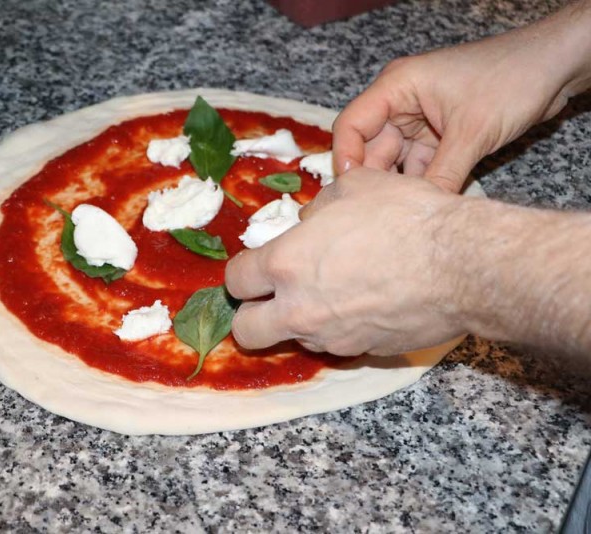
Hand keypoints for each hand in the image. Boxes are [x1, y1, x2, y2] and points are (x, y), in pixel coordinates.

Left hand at [225, 168, 466, 355]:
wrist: (462, 264)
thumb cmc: (406, 217)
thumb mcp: (353, 187)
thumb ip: (318, 209)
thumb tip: (309, 223)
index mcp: (286, 264)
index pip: (236, 281)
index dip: (242, 273)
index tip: (254, 268)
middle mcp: (300, 309)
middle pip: (247, 332)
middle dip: (251, 316)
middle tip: (270, 299)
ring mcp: (333, 336)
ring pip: (295, 339)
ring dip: (301, 321)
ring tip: (334, 292)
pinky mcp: (365, 352)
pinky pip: (338, 343)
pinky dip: (341, 327)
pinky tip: (368, 302)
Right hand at [332, 2, 590, 191]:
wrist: (556, 67)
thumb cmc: (513, 78)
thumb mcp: (472, 133)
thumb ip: (440, 176)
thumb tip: (415, 216)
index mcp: (397, 86)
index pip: (352, 125)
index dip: (345, 160)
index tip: (351, 194)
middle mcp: (401, 103)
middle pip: (371, 149)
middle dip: (374, 181)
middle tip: (377, 216)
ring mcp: (419, 121)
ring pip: (395, 162)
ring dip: (399, 187)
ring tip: (398, 217)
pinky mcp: (438, 136)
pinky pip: (419, 167)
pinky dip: (421, 186)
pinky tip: (420, 208)